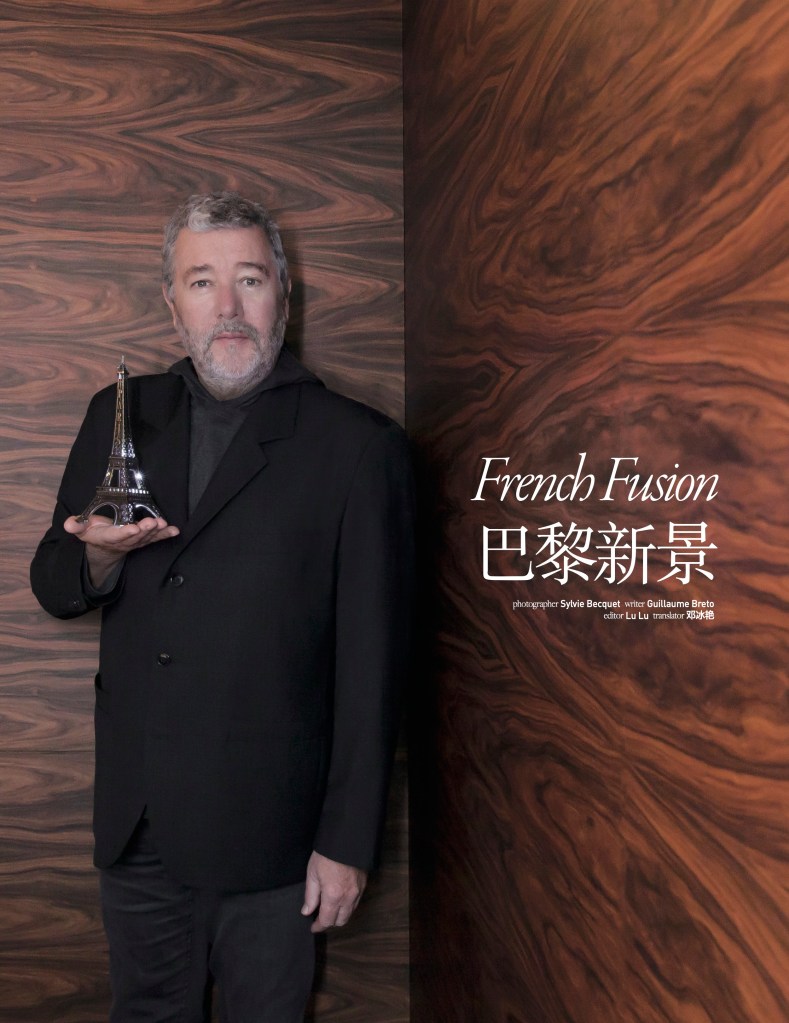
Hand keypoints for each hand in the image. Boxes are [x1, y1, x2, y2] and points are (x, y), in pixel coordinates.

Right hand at [64, 514, 179, 587]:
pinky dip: (165, 535)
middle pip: (135, 537)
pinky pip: (156, 539)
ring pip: (147, 538)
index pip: (117, 535)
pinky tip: (174, 531)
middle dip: (145, 530)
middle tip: (153, 523)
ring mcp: (135, 542)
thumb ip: (76, 526)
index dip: (126, 533)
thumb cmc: (95, 533)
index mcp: (108, 537)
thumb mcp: (82, 529)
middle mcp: (123, 541)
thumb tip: (68, 524)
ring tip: (163, 524)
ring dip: (156, 532)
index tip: (134, 528)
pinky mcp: (144, 540)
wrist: (105, 549)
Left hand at [301, 851, 366, 932]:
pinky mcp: (363, 884)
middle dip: (330, 922)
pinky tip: (340, 898)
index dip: (319, 926)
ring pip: (350, 913)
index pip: (327, 920)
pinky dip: (348, 905)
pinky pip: (356, 902)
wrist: (346, 839)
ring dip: (340, 914)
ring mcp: (358, 891)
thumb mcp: (312, 873)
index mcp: (333, 895)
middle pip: (341, 921)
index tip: (313, 927)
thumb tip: (307, 911)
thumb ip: (310, 896)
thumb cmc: (327, 854)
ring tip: (330, 908)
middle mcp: (348, 897)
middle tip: (321, 918)